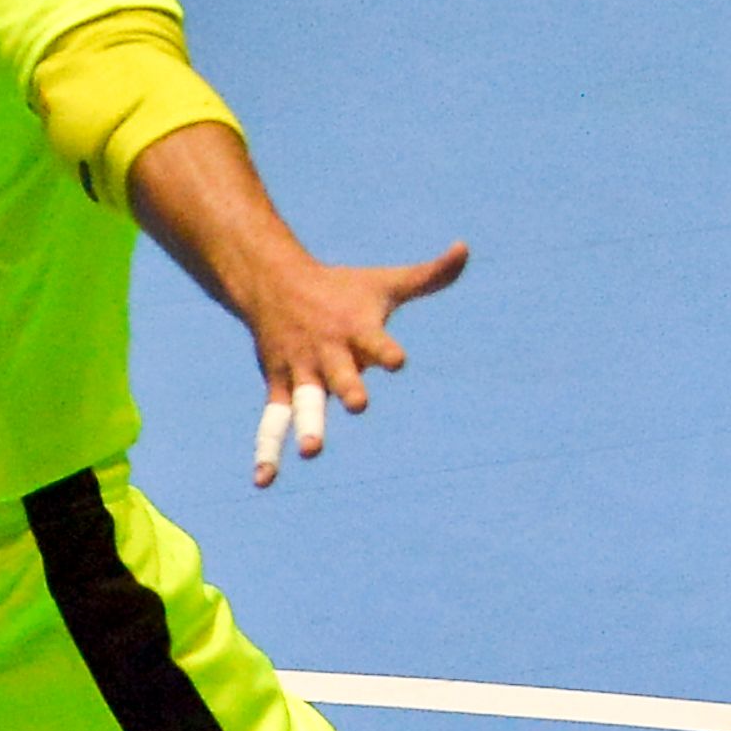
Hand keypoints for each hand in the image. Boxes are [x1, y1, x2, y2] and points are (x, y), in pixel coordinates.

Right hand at [243, 240, 469, 486]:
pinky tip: (264, 482)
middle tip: (358, 403)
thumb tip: (465, 248)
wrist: (274, 282)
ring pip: (303, 400)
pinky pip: (272, 422)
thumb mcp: (384, 282)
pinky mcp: (280, 387)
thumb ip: (428, 276)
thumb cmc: (342, 288)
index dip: (385, 352)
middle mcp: (328, 351)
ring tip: (311, 450)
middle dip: (348, 388)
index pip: (374, 341)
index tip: (397, 361)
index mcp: (355, 328)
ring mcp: (301, 372)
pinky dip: (267, 452)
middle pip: (340, 373)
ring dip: (307, 424)